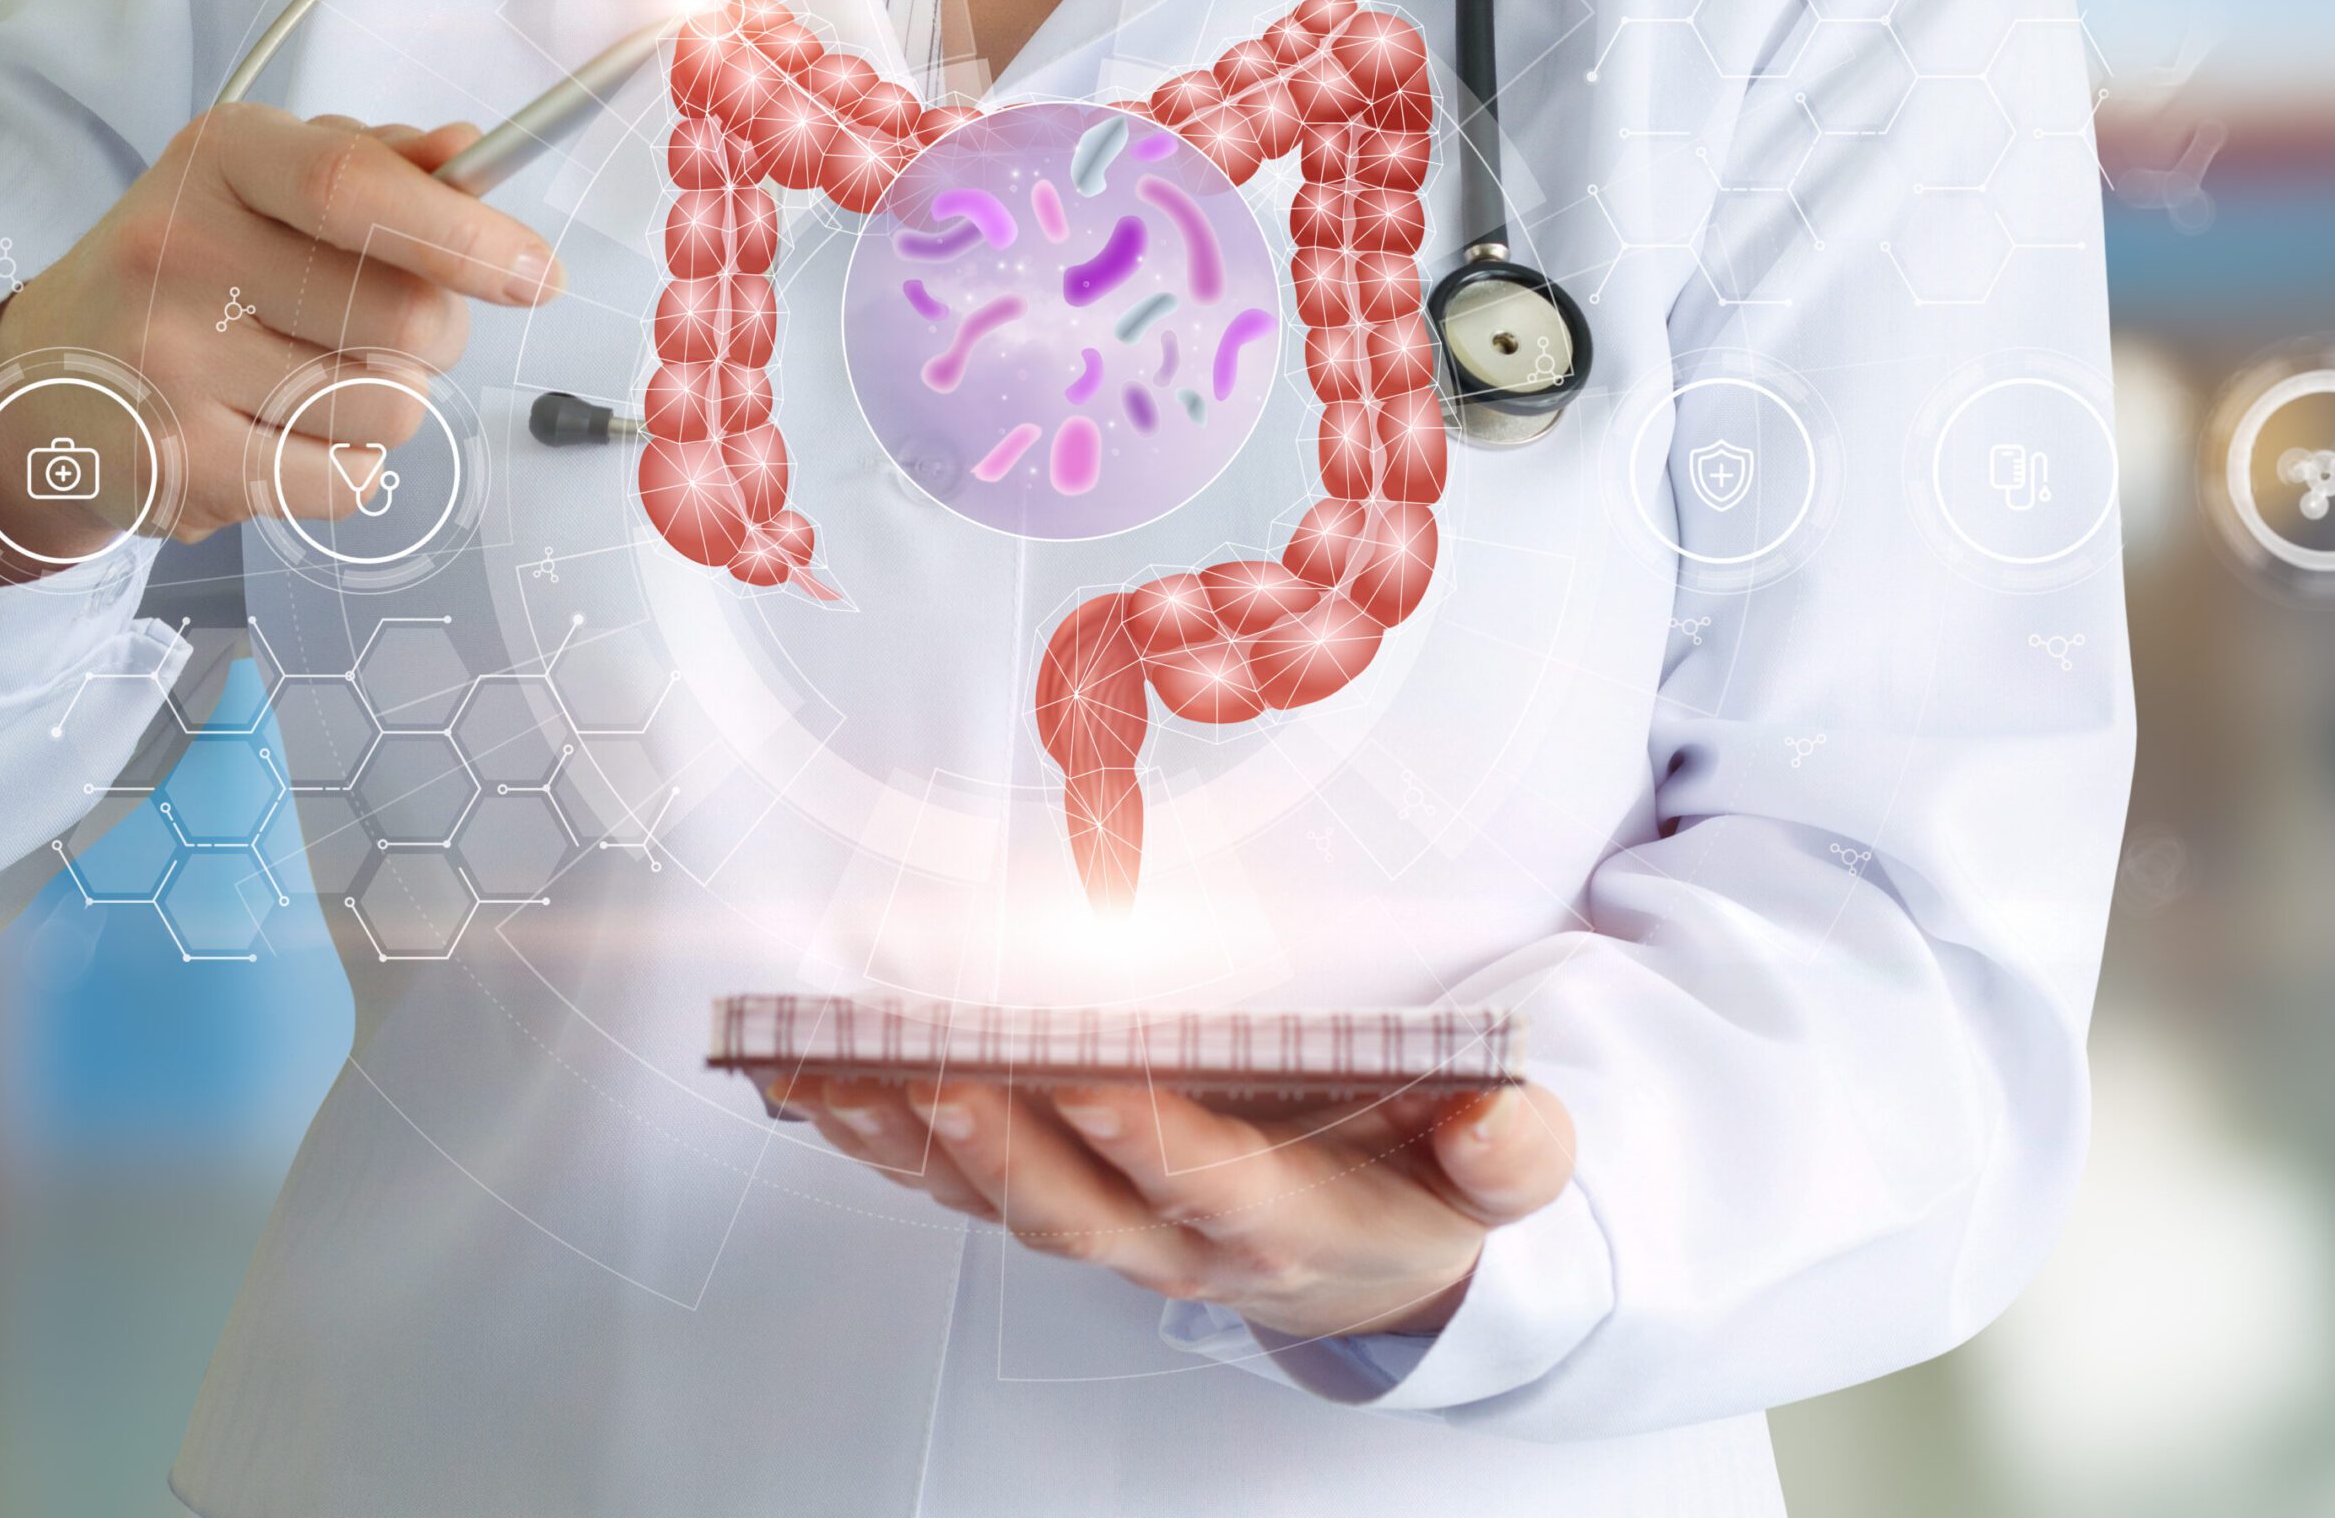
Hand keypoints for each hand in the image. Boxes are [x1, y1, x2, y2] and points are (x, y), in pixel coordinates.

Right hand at [0, 106, 563, 582]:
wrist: (43, 383)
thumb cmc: (186, 269)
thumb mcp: (259, 183)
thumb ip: (374, 164)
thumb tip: (469, 153)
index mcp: (216, 158)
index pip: (353, 187)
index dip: (466, 234)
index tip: (540, 274)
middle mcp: (180, 252)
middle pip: (403, 316)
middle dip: (440, 334)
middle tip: (397, 330)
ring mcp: (172, 366)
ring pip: (390, 408)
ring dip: (390, 402)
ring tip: (316, 378)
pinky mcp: (182, 467)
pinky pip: (348, 480)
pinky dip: (349, 466)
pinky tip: (285, 434)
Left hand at [774, 1073, 1573, 1341]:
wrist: (1379, 1267)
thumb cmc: (1422, 1189)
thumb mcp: (1499, 1172)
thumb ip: (1508, 1149)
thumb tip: (1496, 1122)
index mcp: (1291, 1224)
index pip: (1213, 1185)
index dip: (1153, 1138)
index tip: (1096, 1076)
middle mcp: (1183, 1244)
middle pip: (1074, 1206)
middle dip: (995, 1142)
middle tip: (926, 1068)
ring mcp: (1114, 1234)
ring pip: (996, 1204)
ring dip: (911, 1143)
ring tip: (837, 1068)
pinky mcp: (1062, 1209)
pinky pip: (958, 1191)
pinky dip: (886, 1144)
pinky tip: (826, 1087)